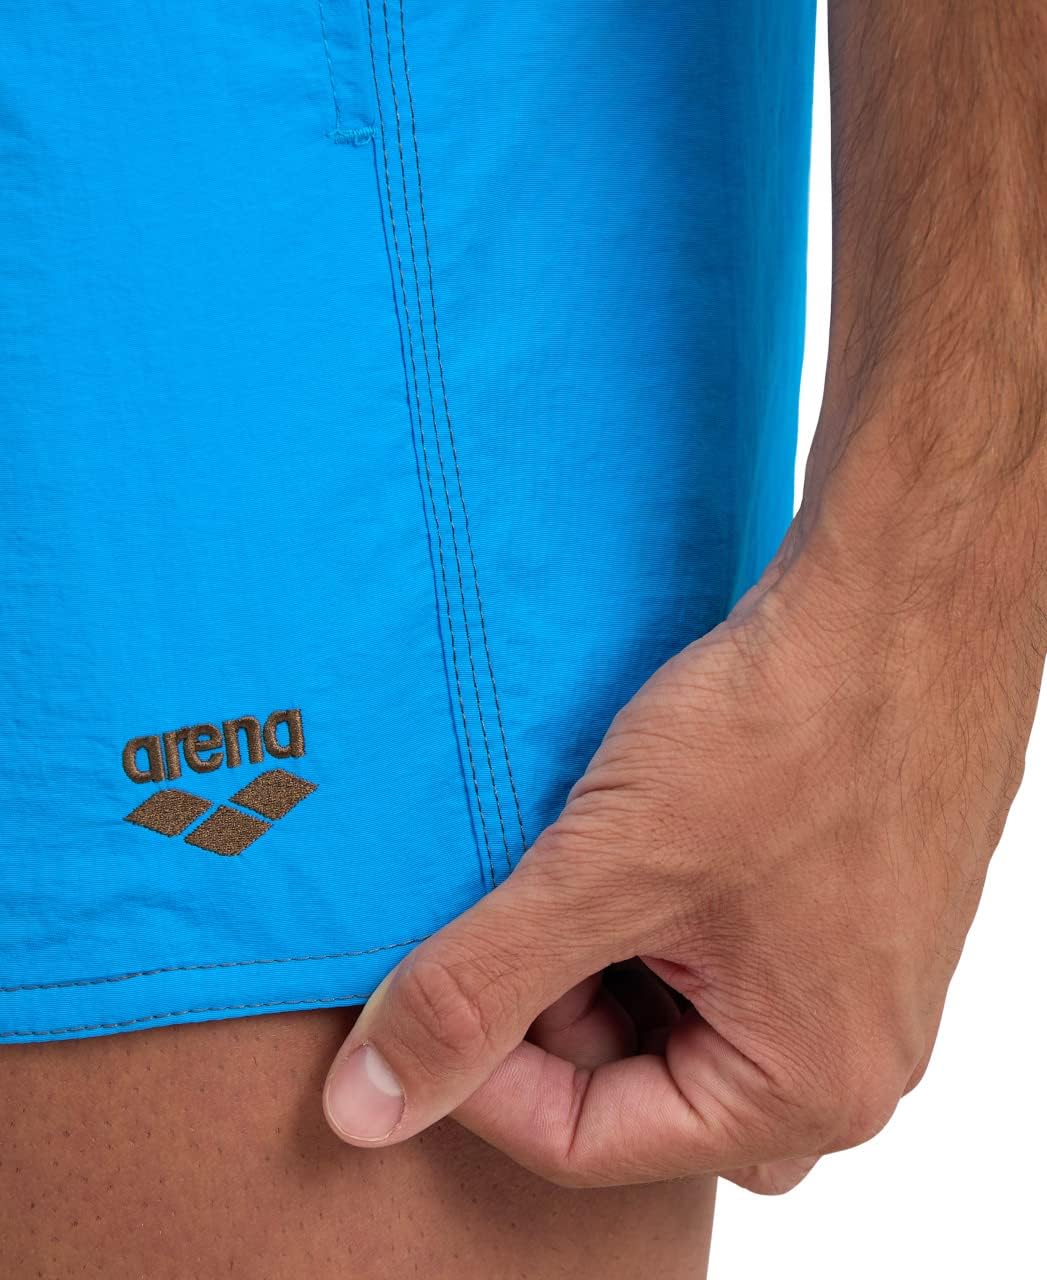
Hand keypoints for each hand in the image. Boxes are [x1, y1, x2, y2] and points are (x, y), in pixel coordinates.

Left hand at [321, 550, 1032, 1191]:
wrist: (902, 597)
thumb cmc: (790, 726)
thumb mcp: (610, 870)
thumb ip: (479, 993)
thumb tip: (369, 1107)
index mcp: (808, 1085)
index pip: (586, 1142)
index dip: (476, 1073)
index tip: (421, 991)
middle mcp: (847, 1055)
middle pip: (634, 1088)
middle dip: (548, 1006)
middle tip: (508, 906)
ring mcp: (852, 979)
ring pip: (672, 1019)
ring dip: (600, 956)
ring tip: (576, 860)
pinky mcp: (843, 910)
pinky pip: (718, 958)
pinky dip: (651, 916)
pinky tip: (631, 838)